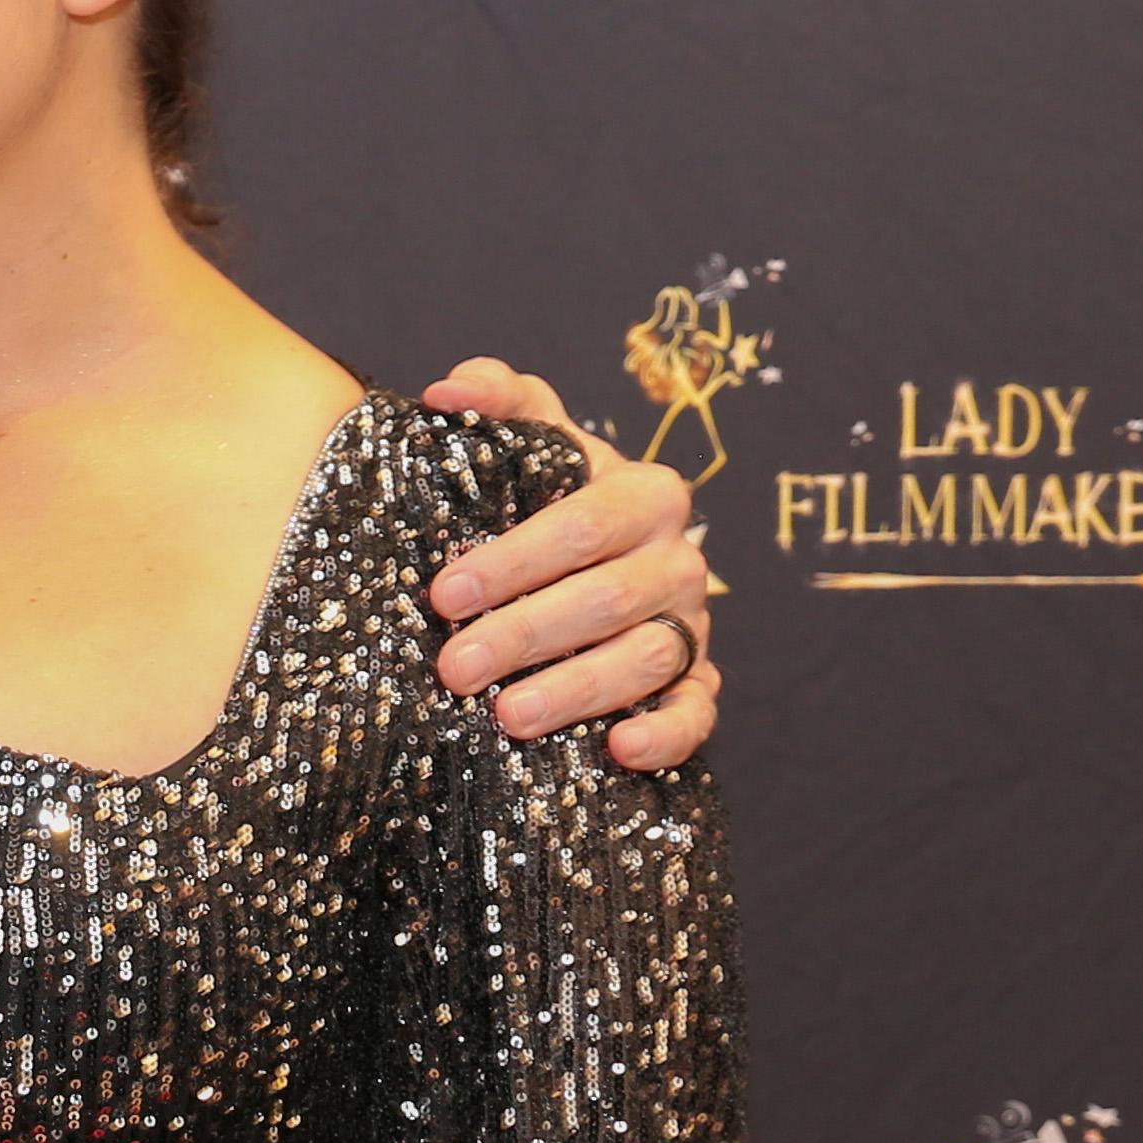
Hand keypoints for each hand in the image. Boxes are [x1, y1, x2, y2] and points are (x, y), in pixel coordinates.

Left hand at [417, 360, 716, 770]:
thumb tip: (445, 392)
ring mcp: (692, 624)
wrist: (588, 557)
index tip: (444, 594)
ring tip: (507, 715)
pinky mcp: (698, 681)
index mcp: (645, 494)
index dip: (513, 561)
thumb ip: (496, 399)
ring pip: (646, 658)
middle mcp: (679, 558)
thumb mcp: (529, 440)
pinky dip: (665, 735)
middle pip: (607, 599)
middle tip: (455, 669)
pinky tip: (617, 749)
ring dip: (576, 690)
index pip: (582, 527)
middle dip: (525, 635)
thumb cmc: (548, 496)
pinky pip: (697, 713)